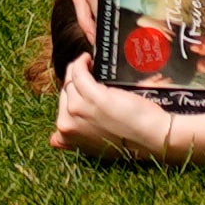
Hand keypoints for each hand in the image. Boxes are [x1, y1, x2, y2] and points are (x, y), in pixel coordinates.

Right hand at [52, 71, 182, 162]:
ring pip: (71, 81)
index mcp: (65, 134)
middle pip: (65, 93)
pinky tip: (88, 59)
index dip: (71, 95)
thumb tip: (55, 139)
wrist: (150, 137)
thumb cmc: (128, 139)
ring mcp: (77, 109)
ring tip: (89, 64)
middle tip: (88, 73)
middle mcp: (66, 123)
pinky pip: (78, 72)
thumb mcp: (94, 146)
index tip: (80, 88)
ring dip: (77, 69)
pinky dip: (81, 62)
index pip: (61, 107)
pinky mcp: (92, 96)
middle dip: (74, 82)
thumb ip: (75, 140)